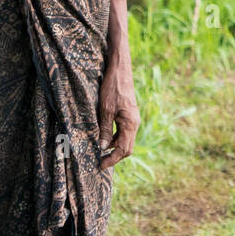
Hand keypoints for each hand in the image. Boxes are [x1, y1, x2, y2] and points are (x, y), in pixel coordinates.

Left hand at [97, 55, 139, 169]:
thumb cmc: (112, 88)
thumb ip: (104, 129)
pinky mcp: (129, 114)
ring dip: (115, 148)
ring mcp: (133, 119)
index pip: (123, 149)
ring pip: (126, 140)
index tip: (100, 165)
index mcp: (130, 124)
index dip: (112, 160)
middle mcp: (134, 123)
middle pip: (127, 148)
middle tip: (100, 162)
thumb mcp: (105, 109)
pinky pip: (124, 131)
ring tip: (100, 151)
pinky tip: (105, 137)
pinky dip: (115, 138)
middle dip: (115, 157)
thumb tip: (103, 147)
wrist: (120, 70)